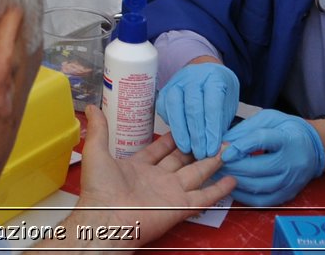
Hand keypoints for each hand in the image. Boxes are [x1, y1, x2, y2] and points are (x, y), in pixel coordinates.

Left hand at [51, 108, 233, 248]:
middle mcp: (157, 178)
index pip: (160, 149)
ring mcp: (171, 192)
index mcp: (139, 167)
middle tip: (213, 134)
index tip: (186, 124)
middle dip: (197, 146)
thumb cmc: (99, 188)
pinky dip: (219, 189)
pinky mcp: (180, 206)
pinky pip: (204, 197)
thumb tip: (92, 106)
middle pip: (182, 159)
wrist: (107, 217)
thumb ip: (99, 129)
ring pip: (197, 173)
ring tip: (229, 149)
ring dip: (212, 162)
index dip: (172, 138)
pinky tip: (232, 180)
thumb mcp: (96, 151)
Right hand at [156, 60, 239, 158]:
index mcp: (214, 78)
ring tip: (187, 149)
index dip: (212, 130)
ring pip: (174, 106)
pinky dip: (170, 123)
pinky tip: (177, 136)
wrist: (206, 72)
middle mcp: (194, 77)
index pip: (212, 106)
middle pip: (193, 107)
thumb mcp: (228, 104)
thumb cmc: (220, 90)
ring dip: (180, 131)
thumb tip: (217, 147)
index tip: (213, 149)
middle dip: (196, 134)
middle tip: (201, 153)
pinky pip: (164, 107)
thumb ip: (221, 122)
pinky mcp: (165, 89)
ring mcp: (177, 81)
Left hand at [218, 109, 324, 205]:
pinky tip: (232, 187)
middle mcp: (291, 162)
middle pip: (257, 168)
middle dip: (232, 166)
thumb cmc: (287, 130)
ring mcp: (290, 181)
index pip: (261, 141)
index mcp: (287, 139)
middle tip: (215, 163)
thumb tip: (224, 142)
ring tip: (219, 174)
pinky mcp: (287, 194)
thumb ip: (247, 129)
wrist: (314, 148)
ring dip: (235, 181)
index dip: (240, 146)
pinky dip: (244, 196)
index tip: (223, 151)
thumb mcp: (269, 119)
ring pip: (258, 187)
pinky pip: (262, 201)